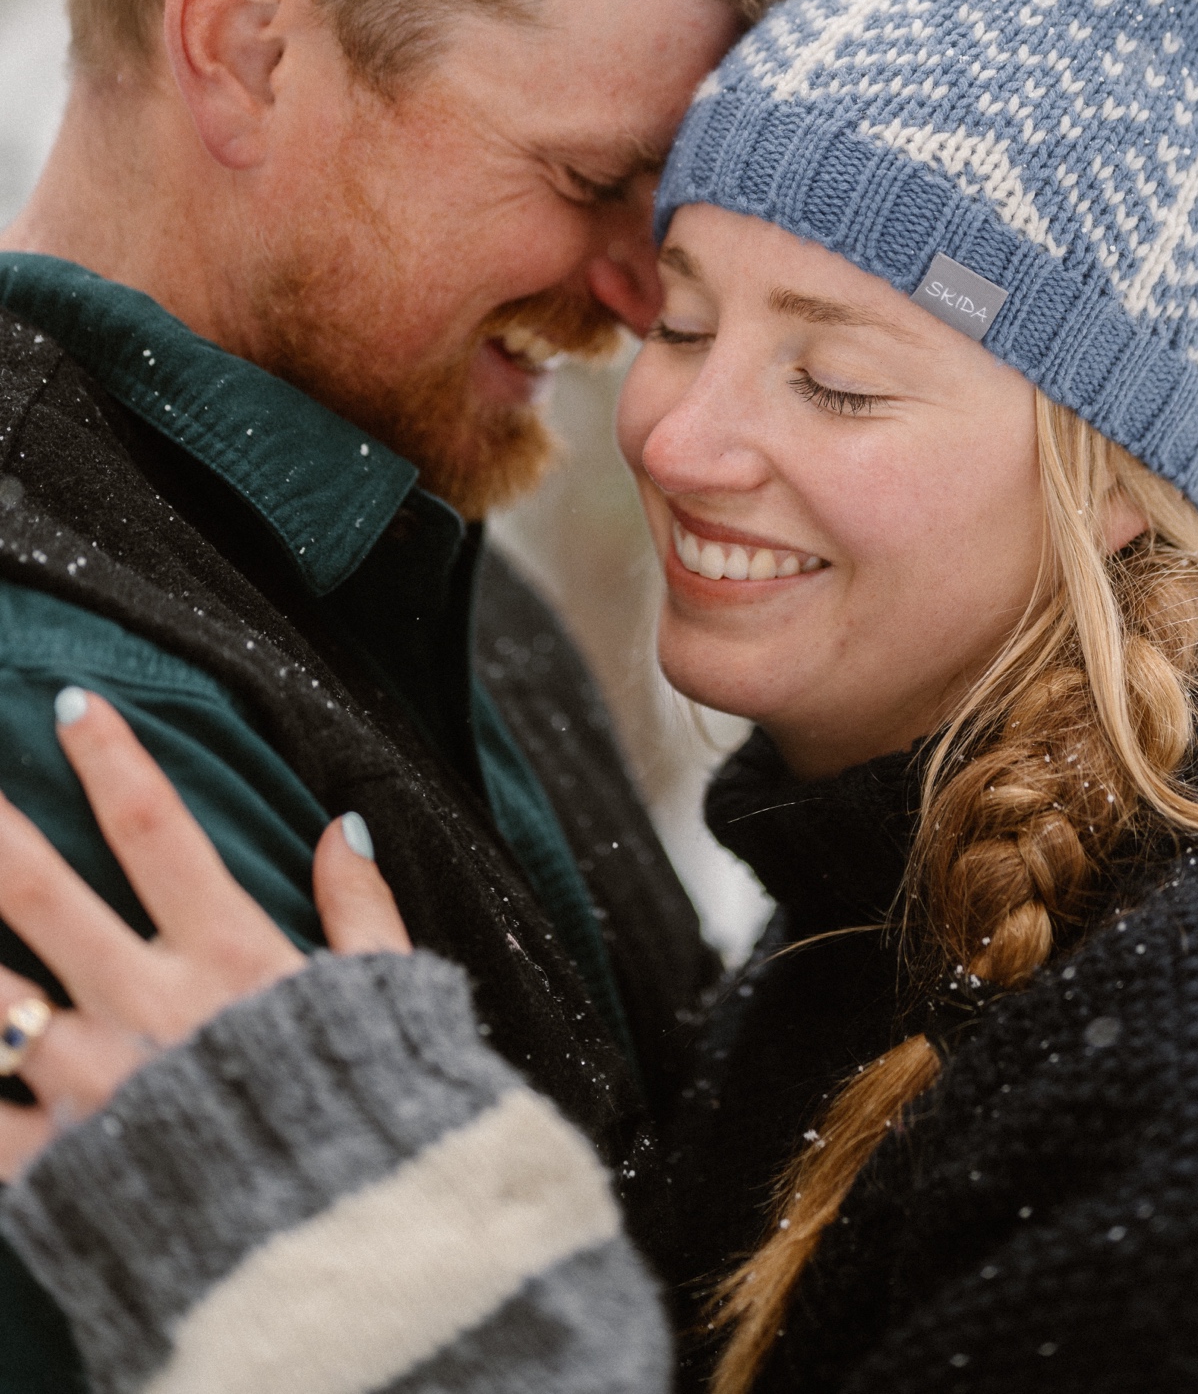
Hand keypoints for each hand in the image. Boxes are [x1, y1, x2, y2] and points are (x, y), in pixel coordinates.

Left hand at [0, 688, 410, 1178]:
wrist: (341, 1263)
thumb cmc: (372, 1121)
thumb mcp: (388, 997)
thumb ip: (361, 910)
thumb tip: (342, 826)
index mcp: (228, 955)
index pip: (156, 828)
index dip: (112, 758)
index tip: (73, 705)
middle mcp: (144, 1005)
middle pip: (38, 891)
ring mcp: (88, 1086)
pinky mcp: (52, 1166)